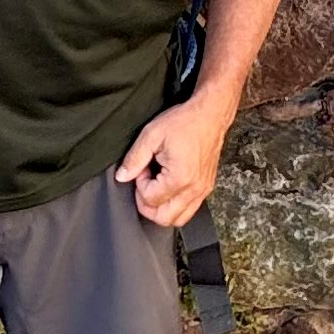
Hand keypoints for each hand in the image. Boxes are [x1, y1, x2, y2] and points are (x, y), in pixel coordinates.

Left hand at [115, 96, 229, 228]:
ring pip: (179, 219)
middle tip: (144, 184)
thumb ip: (134, 158)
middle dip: (148, 205)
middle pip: (165, 218)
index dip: (140, 185)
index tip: (143, 167)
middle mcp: (194, 189)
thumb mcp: (152, 135)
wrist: (211, 114)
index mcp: (180, 178)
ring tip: (157, 187)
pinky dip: (176, 205)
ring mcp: (203, 190)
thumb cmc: (184, 122)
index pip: (151, 199)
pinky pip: (190, 209)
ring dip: (162, 209)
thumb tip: (122, 176)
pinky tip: (169, 186)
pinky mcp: (207, 187)